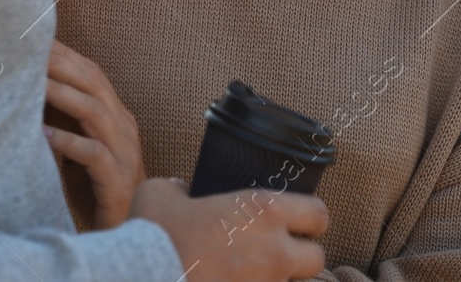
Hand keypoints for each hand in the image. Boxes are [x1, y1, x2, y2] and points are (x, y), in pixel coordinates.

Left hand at [42, 42, 145, 230]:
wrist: (124, 229)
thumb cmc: (93, 185)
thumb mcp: (78, 145)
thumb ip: (64, 118)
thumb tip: (27, 87)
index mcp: (116, 113)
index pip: (91, 73)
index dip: (65, 54)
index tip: (35, 39)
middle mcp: (123, 126)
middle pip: (94, 83)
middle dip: (61, 65)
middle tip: (30, 52)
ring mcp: (124, 151)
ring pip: (94, 112)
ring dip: (63, 96)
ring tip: (34, 85)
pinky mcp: (117, 179)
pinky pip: (94, 154)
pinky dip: (68, 142)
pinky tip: (44, 135)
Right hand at [130, 177, 327, 281]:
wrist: (142, 278)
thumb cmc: (154, 233)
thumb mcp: (163, 193)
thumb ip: (180, 188)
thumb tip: (182, 190)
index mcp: (263, 211)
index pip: (318, 214)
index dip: (312, 219)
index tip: (300, 223)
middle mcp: (273, 249)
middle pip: (317, 259)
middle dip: (303, 257)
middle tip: (282, 255)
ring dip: (279, 279)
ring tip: (254, 274)